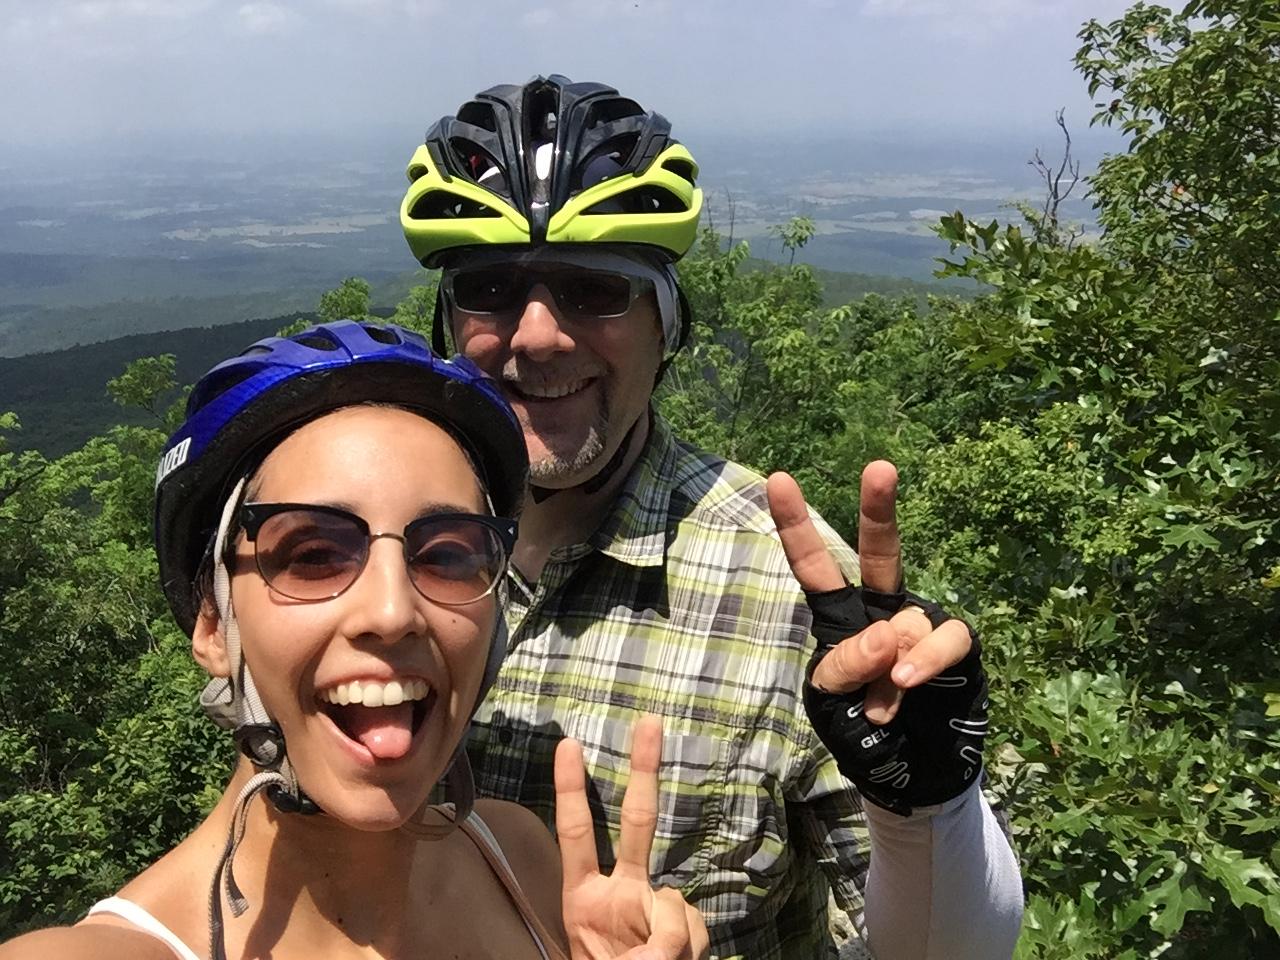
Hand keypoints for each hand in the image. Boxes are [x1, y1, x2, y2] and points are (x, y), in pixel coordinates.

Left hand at [555, 716, 709, 959]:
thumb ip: (649, 943)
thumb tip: (676, 915)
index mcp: (583, 899)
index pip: (576, 834)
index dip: (571, 790)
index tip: (569, 743)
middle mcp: (620, 892)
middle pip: (638, 823)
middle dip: (645, 771)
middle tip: (649, 721)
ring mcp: (653, 907)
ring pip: (675, 901)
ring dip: (669, 938)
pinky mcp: (683, 928)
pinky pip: (693, 926)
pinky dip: (686, 949)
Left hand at [766, 461, 987, 815]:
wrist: (914, 777)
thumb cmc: (863, 734)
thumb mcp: (832, 705)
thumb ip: (844, 669)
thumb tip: (885, 635)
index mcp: (841, 618)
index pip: (815, 567)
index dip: (796, 525)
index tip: (777, 479)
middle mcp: (883, 609)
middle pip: (881, 552)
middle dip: (879, 509)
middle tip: (880, 468)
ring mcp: (924, 624)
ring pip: (906, 621)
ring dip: (889, 666)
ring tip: (883, 701)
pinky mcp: (960, 647)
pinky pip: (947, 637)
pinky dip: (926, 658)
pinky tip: (908, 682)